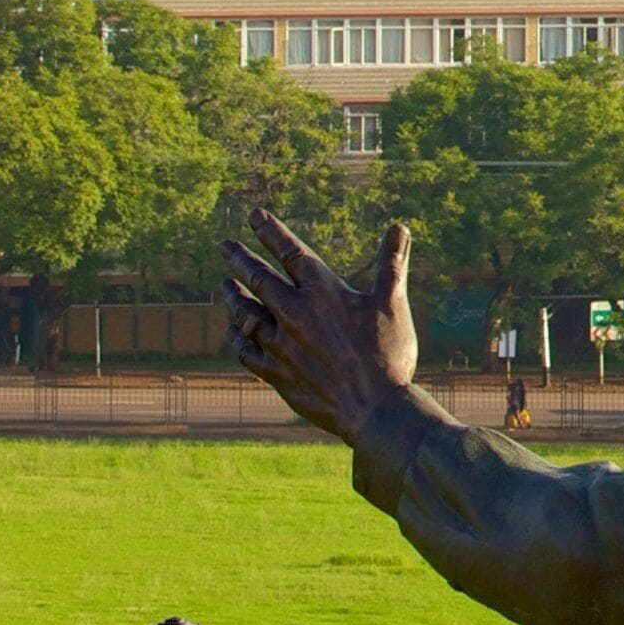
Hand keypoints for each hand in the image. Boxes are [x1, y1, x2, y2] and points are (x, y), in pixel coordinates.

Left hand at [226, 211, 420, 441]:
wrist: (374, 408)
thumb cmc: (389, 354)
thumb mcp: (393, 303)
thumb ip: (392, 263)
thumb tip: (400, 226)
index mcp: (323, 292)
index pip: (290, 252)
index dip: (271, 231)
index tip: (254, 216)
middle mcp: (295, 314)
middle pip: (259, 279)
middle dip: (240, 259)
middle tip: (225, 246)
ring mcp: (281, 345)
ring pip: (246, 314)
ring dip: (233, 297)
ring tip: (223, 286)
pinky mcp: (276, 373)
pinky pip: (247, 351)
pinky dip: (237, 338)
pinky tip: (233, 331)